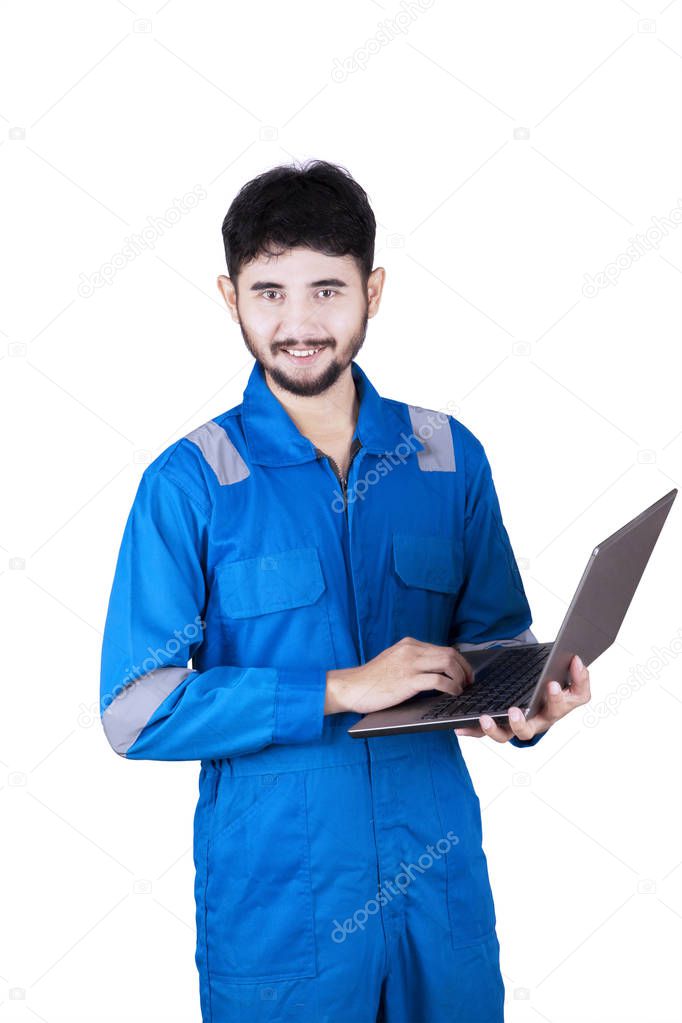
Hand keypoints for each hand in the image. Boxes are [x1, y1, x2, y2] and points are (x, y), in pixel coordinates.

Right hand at [325, 636, 473, 714]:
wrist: (351, 686)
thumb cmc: (372, 679)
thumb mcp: (394, 661)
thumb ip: (411, 661)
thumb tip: (435, 670)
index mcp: (409, 644)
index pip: (443, 648)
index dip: (459, 662)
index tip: (465, 674)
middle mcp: (411, 650)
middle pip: (450, 654)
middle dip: (465, 669)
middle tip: (469, 682)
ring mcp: (409, 664)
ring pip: (448, 663)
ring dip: (461, 677)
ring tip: (462, 689)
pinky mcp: (408, 680)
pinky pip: (438, 680)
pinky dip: (451, 687)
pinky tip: (453, 693)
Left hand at [454, 653, 590, 742]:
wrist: (541, 695)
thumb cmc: (554, 688)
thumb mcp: (570, 680)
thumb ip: (579, 673)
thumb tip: (577, 661)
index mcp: (556, 708)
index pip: (564, 705)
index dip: (560, 697)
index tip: (552, 684)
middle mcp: (538, 721)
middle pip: (530, 729)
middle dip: (522, 721)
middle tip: (516, 709)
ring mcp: (519, 726)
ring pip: (508, 735)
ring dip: (496, 729)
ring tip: (486, 718)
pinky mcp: (502, 725)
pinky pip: (486, 732)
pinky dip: (473, 730)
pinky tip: (460, 727)